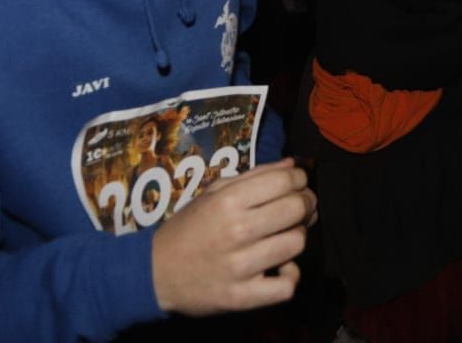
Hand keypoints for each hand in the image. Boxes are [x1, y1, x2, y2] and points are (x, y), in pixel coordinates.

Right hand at [151, 159, 316, 315]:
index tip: (298, 183)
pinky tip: (280, 268)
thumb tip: (292, 165)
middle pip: (296, 209)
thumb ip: (254, 177)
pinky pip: (287, 286)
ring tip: (285, 235)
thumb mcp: (213, 193)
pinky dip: (290, 276)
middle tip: (300, 207)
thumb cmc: (188, 228)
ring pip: (296, 244)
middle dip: (306, 204)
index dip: (299, 179)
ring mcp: (240, 266)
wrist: (155, 273)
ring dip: (297, 237)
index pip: (284, 181)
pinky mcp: (242, 297)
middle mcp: (236, 230)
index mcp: (227, 201)